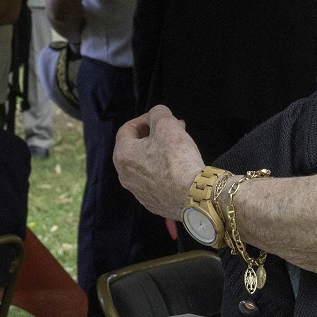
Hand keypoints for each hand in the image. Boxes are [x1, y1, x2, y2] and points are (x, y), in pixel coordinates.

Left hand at [113, 105, 204, 219]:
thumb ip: (158, 113)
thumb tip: (155, 115)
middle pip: (136, 147)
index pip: (126, 129)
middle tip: (172, 128)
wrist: (193, 196)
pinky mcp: (152, 203)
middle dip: (154, 134)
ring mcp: (138, 192)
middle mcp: (125, 176)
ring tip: (179, 145)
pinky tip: (179, 166)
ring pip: (145, 164)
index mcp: (122, 155)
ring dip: (159, 151)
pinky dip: (163, 170)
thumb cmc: (177, 159)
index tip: (160, 117)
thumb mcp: (167, 125)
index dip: (144, 119)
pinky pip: (154, 180)